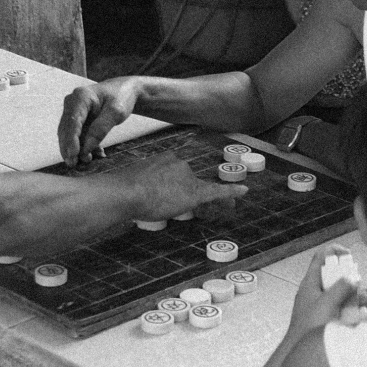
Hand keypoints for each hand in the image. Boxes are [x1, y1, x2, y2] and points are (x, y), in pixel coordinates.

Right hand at [58, 78, 142, 164]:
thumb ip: (101, 128)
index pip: (72, 121)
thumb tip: (86, 147)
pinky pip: (77, 136)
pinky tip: (96, 153)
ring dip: (76, 149)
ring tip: (88, 160)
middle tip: (74, 164)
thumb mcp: (116, 112)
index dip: (71, 139)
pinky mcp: (78, 120)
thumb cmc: (121, 97)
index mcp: (81, 97)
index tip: (73, 154)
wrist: (125, 91)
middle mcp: (72, 103)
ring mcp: (74, 112)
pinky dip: (84, 146)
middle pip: (66, 129)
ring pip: (69, 135)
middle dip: (69, 148)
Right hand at [104, 155, 244, 222]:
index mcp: (163, 158)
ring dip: (195, 201)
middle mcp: (179, 162)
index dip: (177, 182)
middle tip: (172, 204)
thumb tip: (136, 197)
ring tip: (183, 208)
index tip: (174, 188)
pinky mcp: (194, 192)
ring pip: (198, 190)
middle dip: (184, 193)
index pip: (177, 170)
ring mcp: (188, 177)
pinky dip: (231, 191)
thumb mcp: (129, 181)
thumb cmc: (122, 190)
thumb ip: (139, 185)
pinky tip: (244, 191)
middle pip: (188, 180)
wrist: (126, 192)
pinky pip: (217, 191)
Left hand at [289, 246, 366, 338]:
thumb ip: (340, 288)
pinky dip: (363, 311)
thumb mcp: (325, 304)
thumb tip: (353, 277)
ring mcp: (326, 307)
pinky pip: (350, 311)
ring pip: (348, 295)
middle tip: (366, 285)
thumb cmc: (308, 327)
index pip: (320, 259)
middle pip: (338, 277)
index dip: (334, 252)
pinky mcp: (333, 320)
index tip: (349, 254)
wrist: (302, 354)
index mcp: (311, 284)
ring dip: (366, 296)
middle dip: (357, 279)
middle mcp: (318, 293)